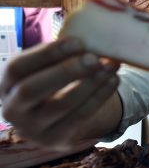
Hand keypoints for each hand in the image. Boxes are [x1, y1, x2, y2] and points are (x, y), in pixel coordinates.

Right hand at [0, 38, 119, 148]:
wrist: (54, 121)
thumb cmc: (50, 83)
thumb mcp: (45, 69)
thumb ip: (58, 55)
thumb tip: (90, 33)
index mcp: (6, 85)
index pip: (18, 68)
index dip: (47, 53)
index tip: (77, 41)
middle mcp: (13, 109)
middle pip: (33, 89)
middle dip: (66, 71)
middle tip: (95, 58)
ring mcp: (34, 129)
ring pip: (62, 105)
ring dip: (91, 83)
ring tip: (111, 66)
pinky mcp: (57, 139)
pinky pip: (81, 117)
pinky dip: (100, 96)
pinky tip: (113, 80)